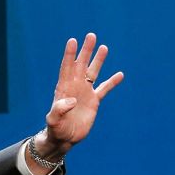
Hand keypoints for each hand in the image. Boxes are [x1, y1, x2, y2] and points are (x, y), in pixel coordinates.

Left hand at [36, 33, 123, 160]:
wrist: (64, 138)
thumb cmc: (56, 129)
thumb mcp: (54, 120)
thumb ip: (59, 110)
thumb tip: (71, 100)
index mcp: (63, 89)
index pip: (67, 68)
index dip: (70, 55)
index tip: (72, 41)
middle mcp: (74, 87)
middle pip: (81, 65)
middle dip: (85, 51)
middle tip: (91, 35)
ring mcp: (84, 93)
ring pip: (93, 72)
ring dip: (98, 60)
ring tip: (103, 47)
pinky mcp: (94, 101)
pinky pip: (104, 89)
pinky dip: (112, 82)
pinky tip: (120, 74)